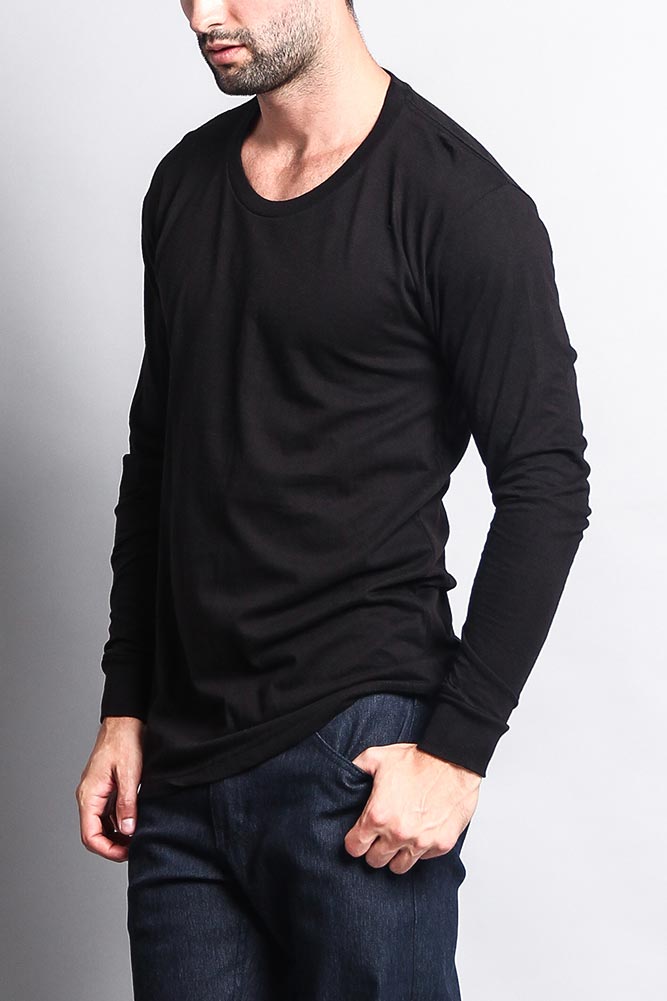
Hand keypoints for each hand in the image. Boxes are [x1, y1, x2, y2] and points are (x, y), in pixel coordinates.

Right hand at [75, 716, 144, 862]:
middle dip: (113, 846)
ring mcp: (97, 792)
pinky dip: (119, 822)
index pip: (90, 835)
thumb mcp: (130, 773)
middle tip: (135, 848)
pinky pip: (108, 813)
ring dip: (117, 835)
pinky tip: (135, 822)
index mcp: (89, 794)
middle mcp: (89, 796)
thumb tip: (128, 830)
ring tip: (137, 838)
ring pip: (101, 825)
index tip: (127, 853)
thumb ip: (127, 803)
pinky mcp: (106, 788)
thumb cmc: (124, 740)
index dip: (108, 850)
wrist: (125, 720)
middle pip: (94, 833)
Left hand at [344, 742, 481, 873]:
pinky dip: (420, 849)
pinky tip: (419, 833)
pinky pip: (423, 858)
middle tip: (380, 837)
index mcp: (378, 815)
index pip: (355, 848)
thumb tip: (343, 776)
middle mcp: (397, 833)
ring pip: (399, 866)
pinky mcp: (441, 844)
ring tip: (399, 839)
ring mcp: (420, 842)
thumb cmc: (418, 760)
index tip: (360, 836)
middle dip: (374, 849)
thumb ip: (356, 769)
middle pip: (375, 861)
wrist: (453, 760)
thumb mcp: (377, 757)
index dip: (355, 842)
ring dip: (396, 855)